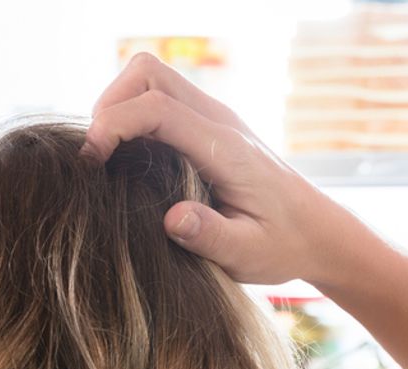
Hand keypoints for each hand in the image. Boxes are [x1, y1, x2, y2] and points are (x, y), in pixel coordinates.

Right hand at [84, 53, 359, 285]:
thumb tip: (172, 219)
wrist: (316, 232)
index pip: (158, 108)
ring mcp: (213, 118)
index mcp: (226, 148)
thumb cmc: (282, 246)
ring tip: (106, 156)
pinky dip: (132, 115)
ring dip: (119, 106)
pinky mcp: (207, 125)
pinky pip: (160, 98)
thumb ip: (211, 236)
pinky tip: (128, 159)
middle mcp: (219, 121)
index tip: (91, 163)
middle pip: (148, 73)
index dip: (113, 125)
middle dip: (110, 105)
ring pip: (151, 78)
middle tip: (95, 157)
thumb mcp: (248, 255)